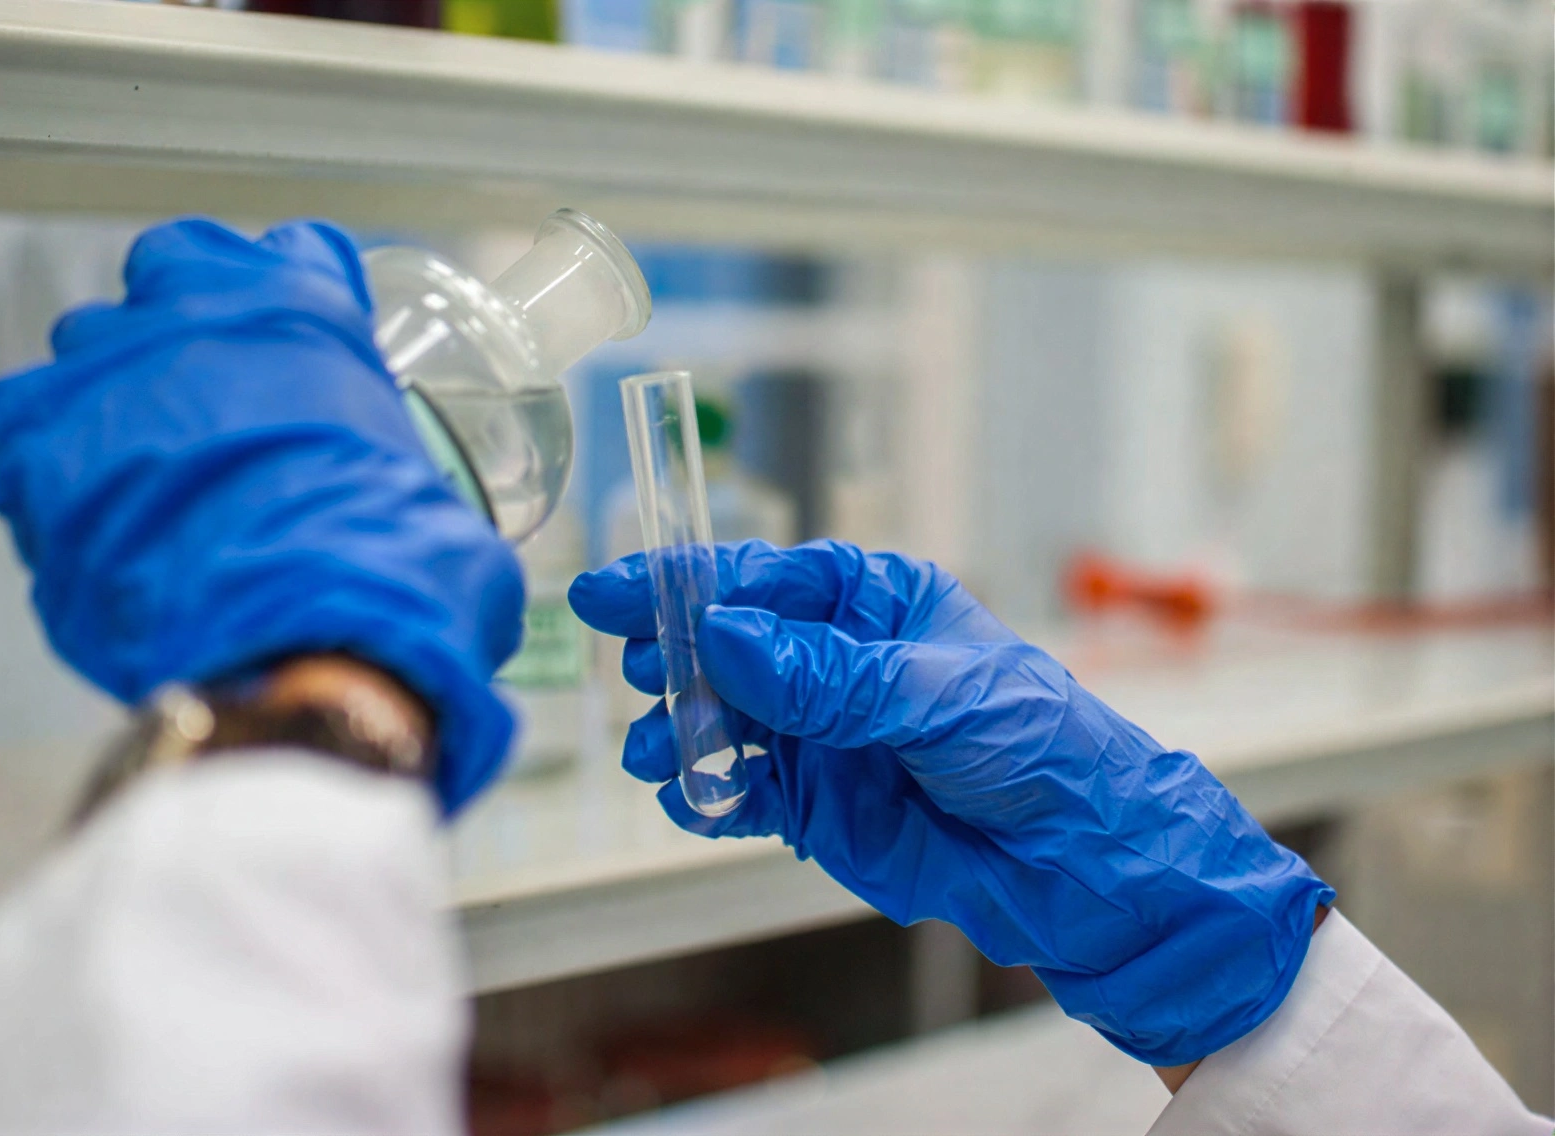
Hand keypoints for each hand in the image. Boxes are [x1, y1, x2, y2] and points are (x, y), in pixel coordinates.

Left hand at [0, 219, 523, 812]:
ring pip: (91, 339)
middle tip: (221, 402)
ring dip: (118, 387)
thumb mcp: (441, 512)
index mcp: (308, 309)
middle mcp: (200, 312)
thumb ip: (421, 491)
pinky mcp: (37, 439)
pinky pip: (20, 420)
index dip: (305, 296)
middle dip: (194, 323)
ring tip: (150, 468)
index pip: (300, 250)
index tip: (309, 351)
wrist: (298, 634)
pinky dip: (48, 458)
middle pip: (177, 268)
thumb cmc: (387, 568)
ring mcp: (110, 366)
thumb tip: (443, 546)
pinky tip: (90, 509)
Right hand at [569, 539, 1332, 1066]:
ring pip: (717, 720)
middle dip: (670, 660)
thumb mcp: (933, 695)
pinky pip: (736, 791)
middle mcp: (829, 660)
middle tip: (639, 679)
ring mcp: (815, 733)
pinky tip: (691, 801)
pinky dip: (704, 795)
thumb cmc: (1035, 745)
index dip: (678, 582)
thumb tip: (725, 637)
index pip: (757, 580)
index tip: (608, 594)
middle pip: (721, 646)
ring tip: (657, 754)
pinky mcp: (810, 803)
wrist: (1080, 862)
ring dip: (678, 732)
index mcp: (868, 601)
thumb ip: (826, 673)